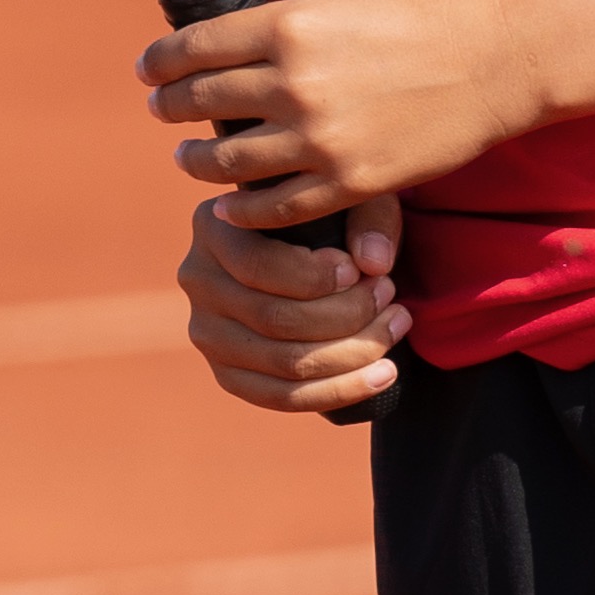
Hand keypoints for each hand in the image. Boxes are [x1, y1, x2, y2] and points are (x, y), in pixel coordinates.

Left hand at [139, 0, 551, 226]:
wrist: (503, 60)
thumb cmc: (429, 3)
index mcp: (290, 24)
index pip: (195, 47)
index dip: (161, 60)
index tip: (149, 68)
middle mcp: (296, 84)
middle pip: (202, 102)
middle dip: (170, 105)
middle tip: (161, 107)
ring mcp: (322, 140)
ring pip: (227, 160)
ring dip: (195, 160)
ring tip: (187, 156)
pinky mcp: (351, 182)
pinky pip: (276, 207)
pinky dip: (242, 209)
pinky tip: (227, 205)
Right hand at [177, 189, 410, 418]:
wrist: (314, 247)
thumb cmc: (332, 214)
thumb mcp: (352, 196)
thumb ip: (369, 218)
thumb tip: (374, 263)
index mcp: (214, 226)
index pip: (257, 266)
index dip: (315, 278)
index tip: (360, 272)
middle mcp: (198, 280)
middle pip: (273, 319)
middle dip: (346, 315)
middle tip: (390, 296)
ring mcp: (208, 332)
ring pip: (283, 363)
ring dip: (352, 352)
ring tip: (396, 325)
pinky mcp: (228, 373)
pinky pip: (280, 397)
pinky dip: (338, 391)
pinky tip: (385, 373)